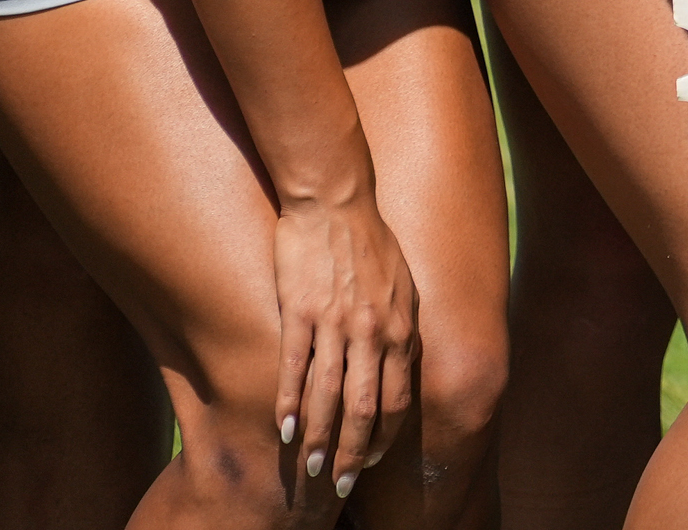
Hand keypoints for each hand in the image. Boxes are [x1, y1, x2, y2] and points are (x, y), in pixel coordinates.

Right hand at [271, 188, 418, 499]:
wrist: (336, 200)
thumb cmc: (372, 243)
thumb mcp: (404, 286)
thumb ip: (401, 328)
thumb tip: (401, 364)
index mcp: (400, 327)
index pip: (398, 400)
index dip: (385, 438)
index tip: (374, 462)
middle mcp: (371, 331)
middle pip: (365, 409)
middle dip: (354, 455)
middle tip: (340, 486)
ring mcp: (334, 322)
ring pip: (329, 396)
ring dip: (320, 439)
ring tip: (311, 469)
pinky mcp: (299, 311)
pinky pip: (293, 368)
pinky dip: (288, 404)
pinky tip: (282, 430)